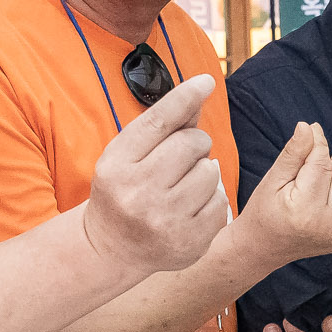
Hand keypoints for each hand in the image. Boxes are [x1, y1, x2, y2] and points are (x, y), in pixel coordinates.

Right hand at [83, 74, 227, 272]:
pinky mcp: (188, 241)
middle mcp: (138, 191)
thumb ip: (162, 126)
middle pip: (192, 143)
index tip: (206, 81)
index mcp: (117, 165)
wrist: (112, 250)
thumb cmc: (123, 192)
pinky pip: (220, 201)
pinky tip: (192, 207)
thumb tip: (198, 91)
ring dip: (205, 172)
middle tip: (181, 160)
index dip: (185, 97)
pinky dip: (212, 199)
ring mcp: (164, 219)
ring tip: (185, 186)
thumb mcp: (127, 156)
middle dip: (195, 144)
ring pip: (211, 171)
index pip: (159, 121)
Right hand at [231, 122, 331, 269]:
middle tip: (304, 178)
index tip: (308, 134)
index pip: (321, 163)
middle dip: (325, 166)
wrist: (263, 248)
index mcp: (305, 211)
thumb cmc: (264, 210)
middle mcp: (328, 226)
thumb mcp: (272, 179)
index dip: (315, 143)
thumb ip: (293, 153)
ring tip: (316, 188)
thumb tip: (309, 126)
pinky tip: (326, 200)